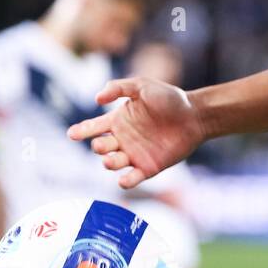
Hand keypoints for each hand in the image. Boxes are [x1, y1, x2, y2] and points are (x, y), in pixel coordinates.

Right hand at [67, 77, 205, 188]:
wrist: (195, 114)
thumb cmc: (170, 98)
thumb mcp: (143, 85)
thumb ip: (119, 87)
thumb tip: (96, 99)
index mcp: (118, 120)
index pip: (92, 127)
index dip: (80, 131)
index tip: (72, 134)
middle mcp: (122, 139)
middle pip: (100, 147)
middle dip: (98, 147)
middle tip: (101, 144)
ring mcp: (134, 154)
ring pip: (112, 163)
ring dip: (108, 163)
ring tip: (110, 159)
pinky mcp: (149, 167)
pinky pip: (132, 178)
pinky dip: (126, 181)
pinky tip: (124, 180)